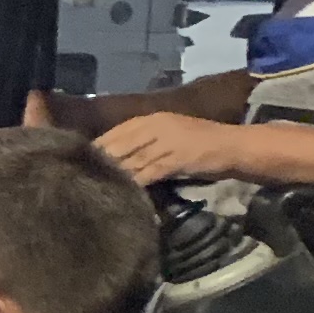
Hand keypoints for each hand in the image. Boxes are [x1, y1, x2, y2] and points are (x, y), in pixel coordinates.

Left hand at [90, 113, 241, 190]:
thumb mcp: (170, 134)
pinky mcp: (175, 159)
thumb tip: (118, 155)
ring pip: (130, 160)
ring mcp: (165, 142)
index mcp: (152, 119)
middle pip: (119, 146)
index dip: (98, 147)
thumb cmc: (201, 142)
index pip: (116, 132)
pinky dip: (134, 184)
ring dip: (114, 175)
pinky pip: (148, 173)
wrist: (233, 146)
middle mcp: (155, 126)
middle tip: (81, 178)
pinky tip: (122, 194)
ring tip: (95, 188)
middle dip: (100, 162)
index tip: (80, 161)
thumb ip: (145, 141)